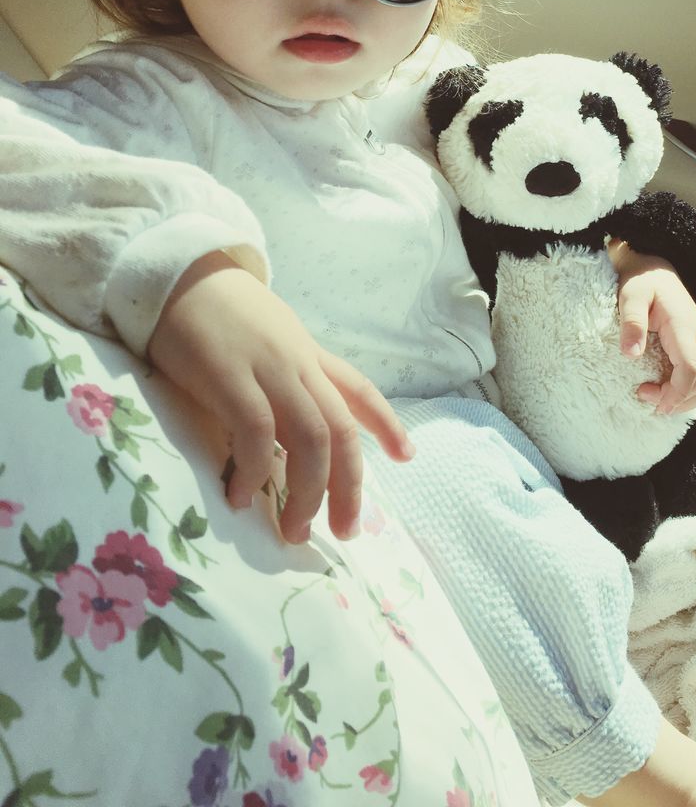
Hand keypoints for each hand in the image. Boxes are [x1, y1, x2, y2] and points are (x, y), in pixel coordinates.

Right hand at [147, 252, 414, 544]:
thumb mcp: (265, 340)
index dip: (387, 423)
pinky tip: (243, 497)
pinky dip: (257, 470)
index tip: (407, 456)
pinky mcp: (228, 376)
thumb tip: (288, 438)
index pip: (358, 389)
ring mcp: (267, 369)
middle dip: (349, 485)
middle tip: (344, 531)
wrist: (177, 275)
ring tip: (295, 530)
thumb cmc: (215, 313)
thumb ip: (282, 379)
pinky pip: (256, 432)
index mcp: (307, 354)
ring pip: (312, 437)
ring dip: (308, 491)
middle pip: (341, 429)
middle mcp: (298, 363)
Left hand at [608, 242, 695, 415]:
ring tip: (659, 402)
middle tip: (647, 400)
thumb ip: (632, 322)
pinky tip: (671, 393)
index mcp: (684, 326)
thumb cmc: (642, 282)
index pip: (690, 369)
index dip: (674, 392)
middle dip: (679, 400)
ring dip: (689, 399)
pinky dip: (693, 390)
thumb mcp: (630, 296)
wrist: (656, 268)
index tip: (648, 398)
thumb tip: (631, 354)